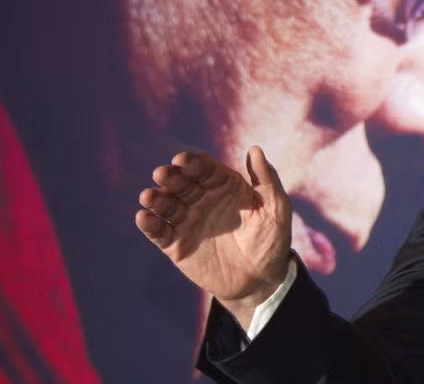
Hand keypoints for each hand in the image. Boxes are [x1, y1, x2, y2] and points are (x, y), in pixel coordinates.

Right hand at [135, 146, 291, 328]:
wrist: (260, 279)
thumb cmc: (271, 239)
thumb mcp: (275, 208)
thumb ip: (266, 179)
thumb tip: (255, 149)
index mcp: (225, 185)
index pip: (205, 169)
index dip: (193, 163)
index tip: (183, 160)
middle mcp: (202, 199)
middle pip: (182, 183)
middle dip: (171, 177)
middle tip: (163, 174)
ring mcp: (187, 221)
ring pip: (167, 205)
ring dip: (156, 198)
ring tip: (149, 196)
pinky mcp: (176, 244)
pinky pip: (159, 232)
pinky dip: (150, 224)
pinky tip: (144, 217)